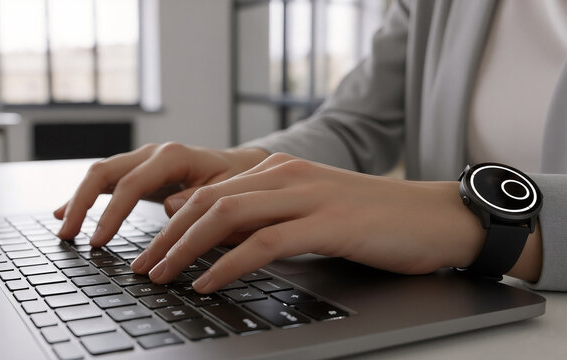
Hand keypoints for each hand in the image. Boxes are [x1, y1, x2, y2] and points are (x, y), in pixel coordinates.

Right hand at [54, 143, 268, 245]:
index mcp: (173, 156)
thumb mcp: (227, 190)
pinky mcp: (139, 171)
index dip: (112, 213)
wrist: (240, 167)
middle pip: (105, 172)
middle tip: (69, 236)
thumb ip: (198, 199)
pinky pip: (106, 181)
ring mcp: (143, 160)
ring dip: (79, 199)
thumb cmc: (236, 180)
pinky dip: (86, 197)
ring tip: (63, 227)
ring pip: (100, 174)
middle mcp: (152, 153)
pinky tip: (65, 212)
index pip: (132, 183)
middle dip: (83, 203)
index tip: (99, 241)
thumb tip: (169, 209)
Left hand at [130, 153, 491, 292]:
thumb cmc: (371, 220)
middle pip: (208, 202)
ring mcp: (306, 196)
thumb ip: (265, 217)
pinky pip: (263, 243)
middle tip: (143, 266)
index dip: (172, 222)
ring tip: (162, 276)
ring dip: (186, 249)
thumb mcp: (309, 211)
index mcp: (279, 170)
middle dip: (167, 237)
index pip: (210, 191)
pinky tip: (207, 284)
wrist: (433, 217)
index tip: (150, 248)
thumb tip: (218, 236)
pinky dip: (227, 264)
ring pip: (227, 216)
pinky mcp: (327, 223)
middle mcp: (286, 175)